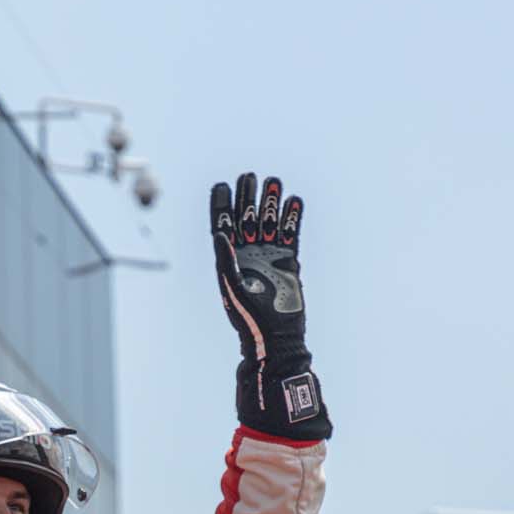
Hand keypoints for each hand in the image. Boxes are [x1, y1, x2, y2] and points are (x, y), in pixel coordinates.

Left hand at [210, 173, 330, 440]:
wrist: (276, 337)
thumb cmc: (248, 317)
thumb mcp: (232, 288)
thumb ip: (226, 260)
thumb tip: (219, 232)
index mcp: (228, 259)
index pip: (222, 224)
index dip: (221, 204)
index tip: (223, 185)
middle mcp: (247, 254)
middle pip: (245, 217)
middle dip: (247, 196)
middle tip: (250, 176)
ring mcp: (268, 255)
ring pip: (268, 221)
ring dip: (270, 202)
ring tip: (274, 182)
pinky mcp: (288, 261)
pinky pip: (290, 233)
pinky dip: (292, 218)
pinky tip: (294, 201)